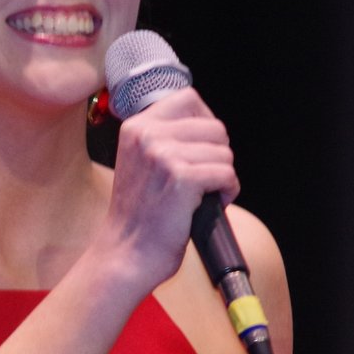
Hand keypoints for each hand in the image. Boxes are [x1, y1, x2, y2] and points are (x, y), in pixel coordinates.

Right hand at [99, 88, 238, 287]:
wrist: (126, 254)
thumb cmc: (139, 215)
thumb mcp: (140, 162)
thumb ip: (164, 138)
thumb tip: (207, 126)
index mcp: (136, 127)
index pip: (189, 99)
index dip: (206, 123)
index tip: (203, 149)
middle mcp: (147, 135)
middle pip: (215, 127)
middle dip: (218, 155)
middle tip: (203, 180)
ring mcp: (163, 155)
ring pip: (225, 152)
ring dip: (222, 176)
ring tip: (203, 195)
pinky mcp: (182, 178)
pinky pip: (227, 174)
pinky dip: (227, 192)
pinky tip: (209, 205)